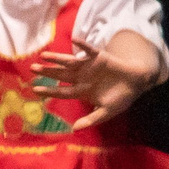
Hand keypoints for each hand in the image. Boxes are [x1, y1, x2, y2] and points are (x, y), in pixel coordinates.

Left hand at [36, 37, 159, 130]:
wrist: (136, 84)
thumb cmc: (120, 99)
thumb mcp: (106, 112)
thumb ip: (91, 119)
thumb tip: (74, 129)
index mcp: (81, 91)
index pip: (61, 90)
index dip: (49, 90)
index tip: (34, 89)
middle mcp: (81, 77)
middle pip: (61, 74)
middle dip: (47, 72)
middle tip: (32, 69)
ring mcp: (89, 66)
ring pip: (70, 61)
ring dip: (57, 58)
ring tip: (43, 55)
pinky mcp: (99, 57)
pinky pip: (89, 49)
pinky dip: (82, 44)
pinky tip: (74, 39)